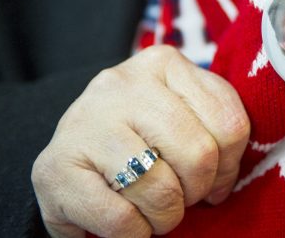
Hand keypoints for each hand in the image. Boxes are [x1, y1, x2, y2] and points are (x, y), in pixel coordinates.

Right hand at [32, 46, 249, 236]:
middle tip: (180, 196)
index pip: (230, 124)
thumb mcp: (184, 112)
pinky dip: (135, 234)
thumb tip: (225, 180)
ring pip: (161, 190)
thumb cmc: (141, 135)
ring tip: (153, 210)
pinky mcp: (54, 169)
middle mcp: (122, 83)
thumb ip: (216, 127)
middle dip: (197, 191)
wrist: (71, 154)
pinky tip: (127, 221)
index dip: (229, 166)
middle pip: (199, 155)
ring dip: (166, 217)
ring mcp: (85, 122)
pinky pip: (121, 220)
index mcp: (163, 63)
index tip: (212, 177)